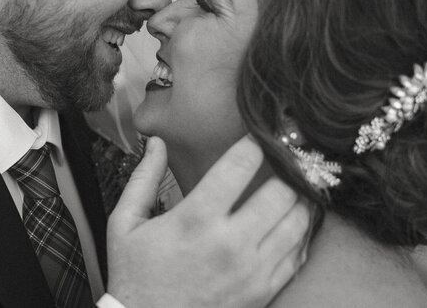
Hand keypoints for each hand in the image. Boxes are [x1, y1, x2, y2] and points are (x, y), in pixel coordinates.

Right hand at [106, 135, 309, 307]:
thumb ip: (143, 178)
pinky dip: (302, 233)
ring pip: (298, 222)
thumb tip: (156, 142)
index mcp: (195, 220)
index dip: (255, 144)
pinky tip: (294, 220)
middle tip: (286, 157)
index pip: (239, 167)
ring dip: (300, 198)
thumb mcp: (125, 223)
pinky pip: (298, 255)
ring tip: (296, 183)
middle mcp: (230, 243)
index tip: (259, 134)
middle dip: (287, 169)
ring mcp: (252, 271)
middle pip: (281, 192)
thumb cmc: (135, 274)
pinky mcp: (263, 292)